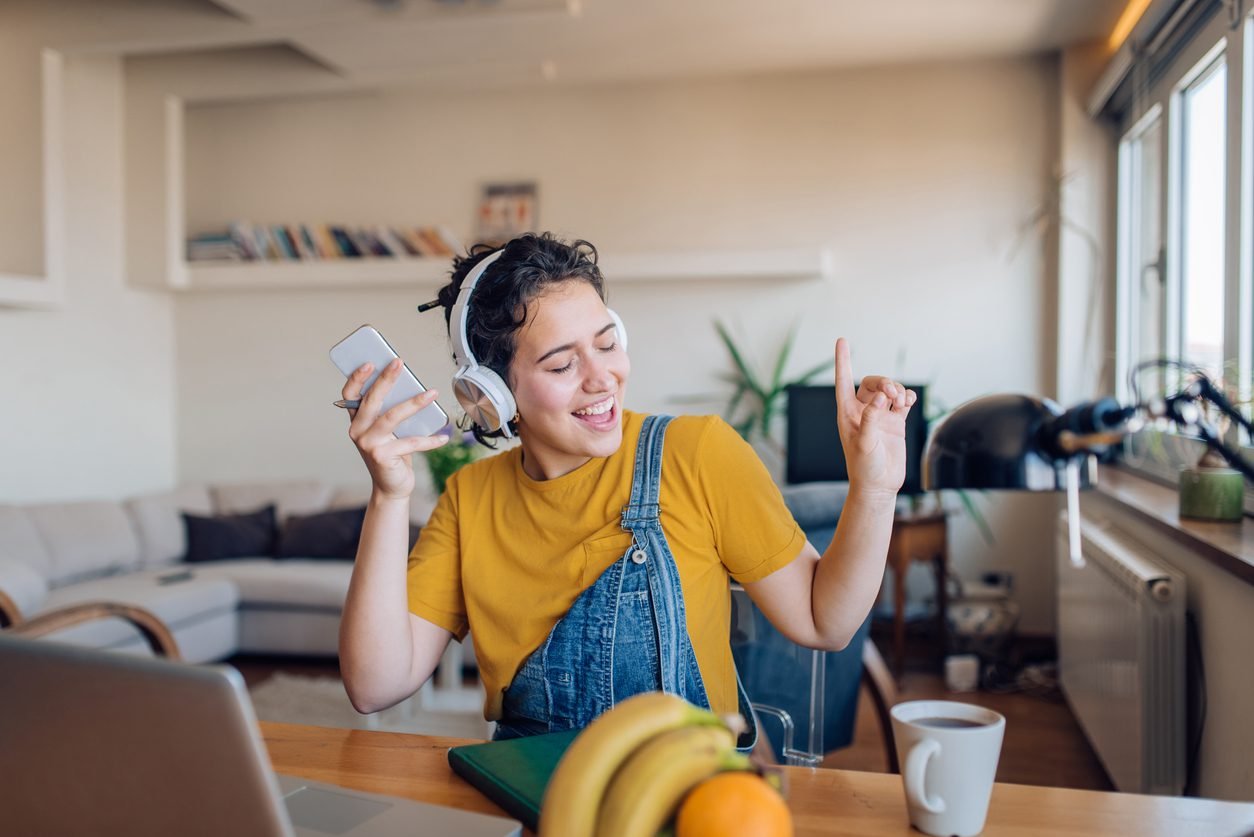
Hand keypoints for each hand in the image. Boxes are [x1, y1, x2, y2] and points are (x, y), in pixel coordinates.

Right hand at [342, 358, 449, 499]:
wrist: (391, 486)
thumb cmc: (392, 454)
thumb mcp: (388, 432)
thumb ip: (391, 412)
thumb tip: (410, 387)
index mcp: (357, 421)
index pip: (350, 395)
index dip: (357, 378)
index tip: (370, 362)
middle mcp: (358, 431)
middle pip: (372, 400)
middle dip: (386, 379)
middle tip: (399, 363)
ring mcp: (368, 444)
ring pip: (392, 417)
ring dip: (415, 403)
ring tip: (432, 393)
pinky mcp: (382, 456)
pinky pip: (411, 442)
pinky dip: (430, 440)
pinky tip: (443, 437)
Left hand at [833, 338, 916, 499]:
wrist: (879, 485)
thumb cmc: (865, 467)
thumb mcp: (864, 444)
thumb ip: (871, 419)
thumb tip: (880, 397)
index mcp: (847, 413)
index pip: (843, 381)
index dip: (843, 360)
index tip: (842, 340)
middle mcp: (863, 411)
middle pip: (872, 383)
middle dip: (883, 382)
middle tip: (892, 393)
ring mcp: (880, 416)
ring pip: (888, 390)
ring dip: (897, 389)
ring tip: (902, 399)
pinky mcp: (895, 423)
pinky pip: (902, 402)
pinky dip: (907, 397)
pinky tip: (908, 401)